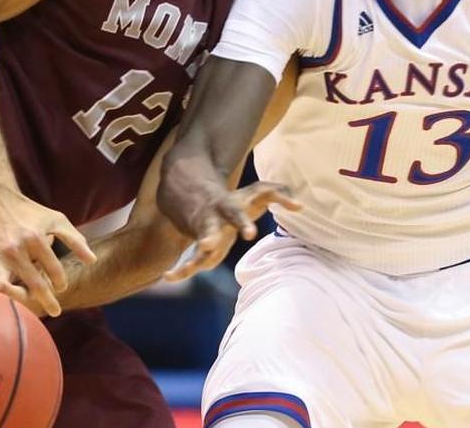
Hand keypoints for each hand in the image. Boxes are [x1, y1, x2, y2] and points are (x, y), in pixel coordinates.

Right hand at [0, 189, 95, 316]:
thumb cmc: (29, 212)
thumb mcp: (56, 220)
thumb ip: (75, 240)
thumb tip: (92, 261)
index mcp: (35, 239)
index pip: (53, 270)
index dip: (60, 282)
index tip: (61, 288)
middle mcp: (14, 249)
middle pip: (32, 283)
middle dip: (46, 301)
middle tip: (56, 311)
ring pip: (0, 288)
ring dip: (12, 301)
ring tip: (22, 311)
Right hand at [163, 181, 300, 281]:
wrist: (191, 191)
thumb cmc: (235, 198)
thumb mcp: (256, 192)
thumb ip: (280, 195)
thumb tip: (301, 206)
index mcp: (227, 208)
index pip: (236, 214)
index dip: (243, 223)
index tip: (250, 235)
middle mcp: (211, 220)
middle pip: (208, 230)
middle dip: (208, 237)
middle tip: (205, 246)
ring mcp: (200, 234)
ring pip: (192, 251)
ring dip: (188, 261)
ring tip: (174, 275)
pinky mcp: (196, 247)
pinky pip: (187, 261)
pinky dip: (179, 270)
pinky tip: (168, 278)